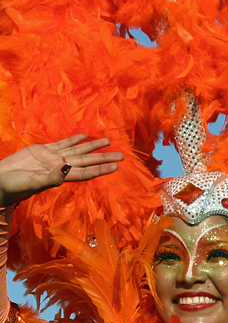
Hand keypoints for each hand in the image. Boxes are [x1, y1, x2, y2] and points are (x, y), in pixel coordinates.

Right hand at [0, 134, 123, 206]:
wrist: (0, 180)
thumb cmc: (15, 186)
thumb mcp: (34, 182)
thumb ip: (52, 177)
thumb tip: (68, 167)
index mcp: (60, 175)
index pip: (86, 172)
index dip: (101, 169)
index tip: (116, 167)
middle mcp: (60, 166)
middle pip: (87, 160)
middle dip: (103, 157)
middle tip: (121, 155)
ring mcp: (52, 157)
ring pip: (77, 150)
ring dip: (92, 146)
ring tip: (107, 142)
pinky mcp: (42, 150)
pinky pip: (62, 143)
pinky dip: (73, 140)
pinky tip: (83, 136)